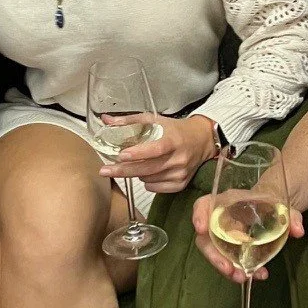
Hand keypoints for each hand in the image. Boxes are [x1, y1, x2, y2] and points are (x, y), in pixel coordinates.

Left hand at [100, 115, 215, 195]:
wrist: (202, 140)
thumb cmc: (176, 129)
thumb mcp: (155, 120)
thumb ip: (130, 121)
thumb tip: (106, 120)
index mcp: (173, 140)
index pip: (155, 149)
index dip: (138, 153)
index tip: (121, 155)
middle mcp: (178, 158)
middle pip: (148, 169)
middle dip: (123, 170)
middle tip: (104, 170)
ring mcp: (180, 173)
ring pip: (148, 179)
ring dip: (137, 173)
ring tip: (137, 163)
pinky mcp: (181, 184)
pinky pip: (155, 187)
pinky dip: (147, 181)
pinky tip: (148, 172)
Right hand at [190, 191, 304, 284]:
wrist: (273, 210)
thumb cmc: (271, 203)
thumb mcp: (283, 206)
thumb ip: (291, 216)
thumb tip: (297, 230)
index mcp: (227, 202)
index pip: (204, 204)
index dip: (199, 215)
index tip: (201, 228)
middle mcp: (220, 219)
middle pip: (206, 237)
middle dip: (215, 256)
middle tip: (229, 269)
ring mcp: (223, 237)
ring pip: (216, 254)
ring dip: (227, 268)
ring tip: (243, 277)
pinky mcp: (232, 251)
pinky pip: (230, 262)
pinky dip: (242, 270)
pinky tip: (259, 275)